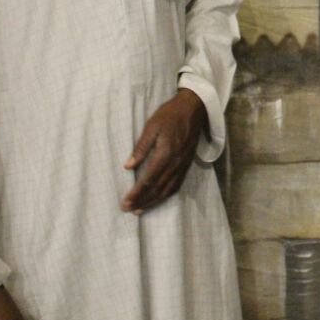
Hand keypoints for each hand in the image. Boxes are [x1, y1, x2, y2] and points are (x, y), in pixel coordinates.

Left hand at [122, 89, 207, 213]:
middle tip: (128, 210)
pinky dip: (166, 195)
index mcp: (165, 154)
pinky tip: (158, 198)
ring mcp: (182, 165)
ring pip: (167, 190)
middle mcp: (175, 163)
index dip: (136, 193)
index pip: (148, 180)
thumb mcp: (151, 127)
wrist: (194, 109)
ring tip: (140, 210)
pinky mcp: (187, 164)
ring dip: (153, 202)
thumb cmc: (169, 115)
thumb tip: (127, 166)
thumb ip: (141, 147)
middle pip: (157, 188)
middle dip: (142, 201)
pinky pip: (176, 185)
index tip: (125, 202)